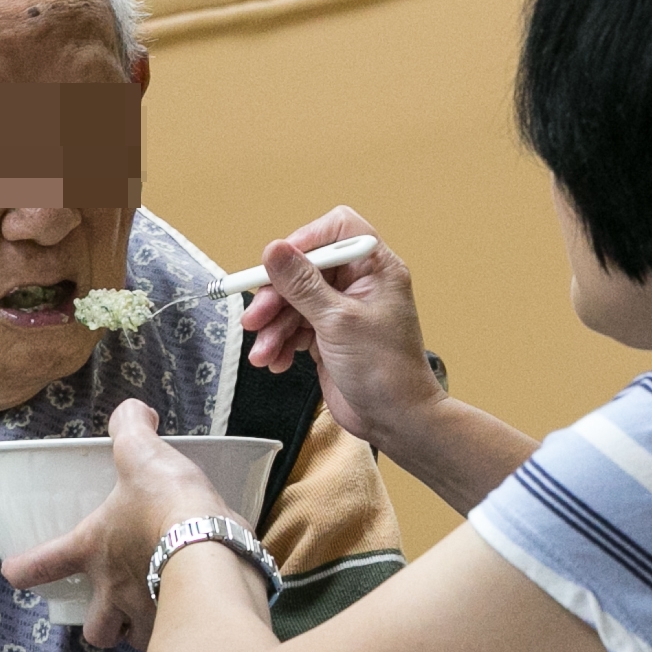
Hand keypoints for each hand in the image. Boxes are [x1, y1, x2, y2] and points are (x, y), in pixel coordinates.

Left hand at [0, 398, 231, 650]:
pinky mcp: (180, 629)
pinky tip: (192, 611)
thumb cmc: (167, 506)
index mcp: (93, 549)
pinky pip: (173, 636)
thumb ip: (131, 428)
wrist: (212, 550)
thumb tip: (133, 411)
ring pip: (132, 640)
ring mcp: (145, 618)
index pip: (42, 564)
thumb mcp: (143, 454)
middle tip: (113, 607)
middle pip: (94, 630)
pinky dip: (177, 627)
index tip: (15, 572)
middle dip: (100, 625)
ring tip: (157, 612)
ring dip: (139, 630)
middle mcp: (112, 592)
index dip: (24, 570)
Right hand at [235, 208, 442, 455]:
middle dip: (276, 296)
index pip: (336, 230)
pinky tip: (276, 362)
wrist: (396, 421)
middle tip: (255, 319)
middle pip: (304, 269)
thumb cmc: (386, 371)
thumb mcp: (338, 322)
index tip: (278, 265)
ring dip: (274, 327)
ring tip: (263, 353)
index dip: (304, 241)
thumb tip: (274, 249)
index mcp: (375, 268)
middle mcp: (359, 284)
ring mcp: (342, 310)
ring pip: (294, 301)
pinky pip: (294, 327)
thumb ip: (302, 285)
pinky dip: (281, 343)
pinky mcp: (328, 335)